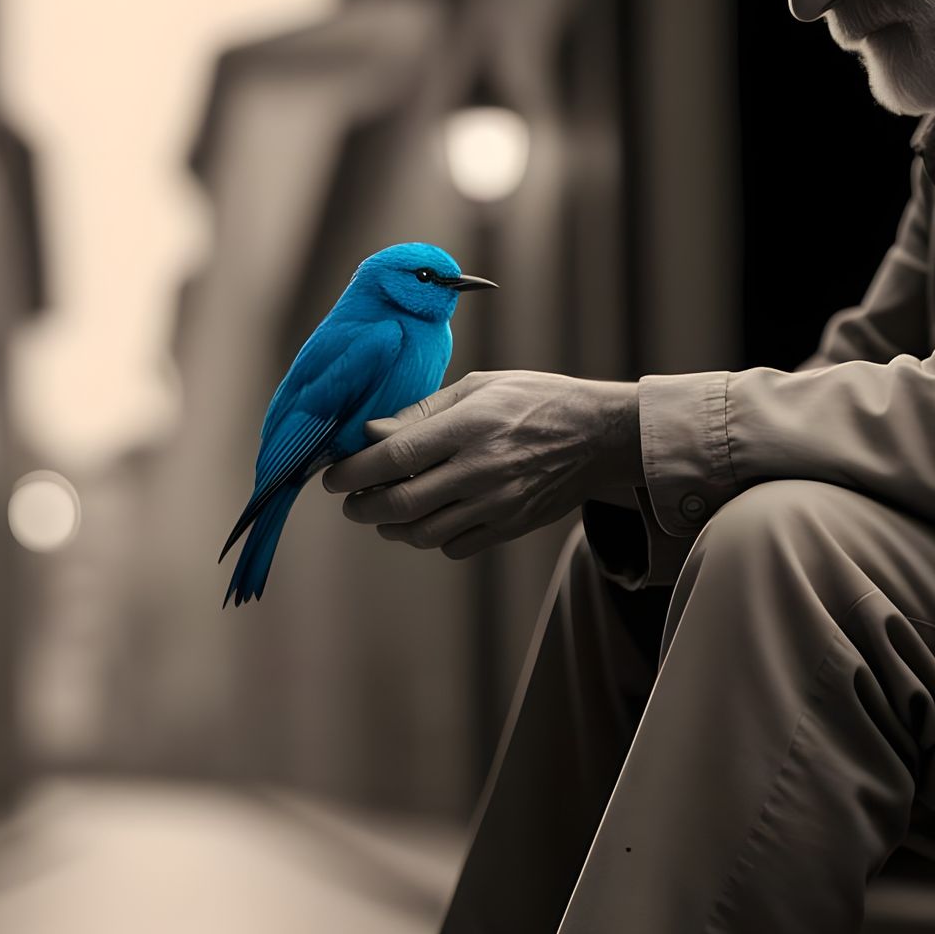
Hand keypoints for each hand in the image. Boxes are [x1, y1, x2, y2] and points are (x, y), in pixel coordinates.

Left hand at [321, 371, 644, 558]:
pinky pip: (454, 547)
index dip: (352, 472)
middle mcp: (480, 470)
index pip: (393, 457)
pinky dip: (431, 538)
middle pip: (399, 504)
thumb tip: (372, 435)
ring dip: (392, 527)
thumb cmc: (536, 400)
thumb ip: (422, 413)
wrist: (599, 436)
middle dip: (362, 508)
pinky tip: (429, 519)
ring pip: (422, 534)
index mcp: (469, 426)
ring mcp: (496, 504)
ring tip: (385, 512)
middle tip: (351, 502)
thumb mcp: (480, 386)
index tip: (334, 476)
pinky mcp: (509, 527)